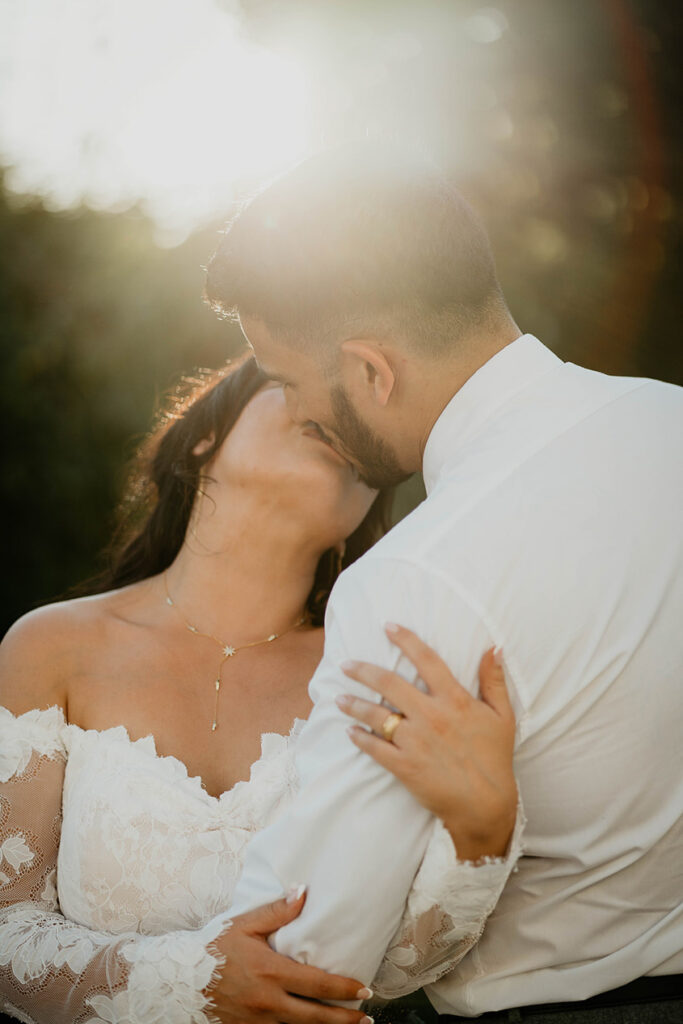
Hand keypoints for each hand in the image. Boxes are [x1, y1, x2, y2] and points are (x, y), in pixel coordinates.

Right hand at [205, 887, 372, 1023]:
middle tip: (365, 1021)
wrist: (182, 979)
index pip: (317, 984)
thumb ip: (277, 911)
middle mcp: (268, 1002)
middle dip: (344, 1021)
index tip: (365, 990)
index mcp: (271, 972)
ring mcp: (259, 1021)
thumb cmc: (215, 949)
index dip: (344, 989)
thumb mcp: (245, 924)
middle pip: (315, 1017)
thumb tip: (304, 892)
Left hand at [336, 625, 516, 862]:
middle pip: (389, 683)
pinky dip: (359, 738)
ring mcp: (415, 741)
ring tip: (339, 698)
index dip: (406, 640)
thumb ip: (494, 680)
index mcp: (455, 700)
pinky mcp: (404, 766)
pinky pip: (374, 747)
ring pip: (376, 715)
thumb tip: (495, 647)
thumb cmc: (495, 757)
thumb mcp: (502, 716)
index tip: (388, 626)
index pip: (427, 660)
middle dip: (363, 671)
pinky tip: (349, 731)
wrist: (486, 803)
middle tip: (346, 664)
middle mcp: (431, 715)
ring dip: (354, 704)